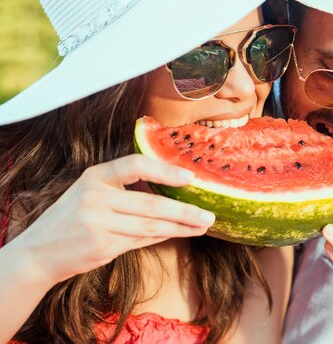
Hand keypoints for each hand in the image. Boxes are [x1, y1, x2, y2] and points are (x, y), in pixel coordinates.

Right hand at [13, 154, 213, 282]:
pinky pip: (142, 240)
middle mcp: (96, 197)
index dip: (164, 170)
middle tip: (209, 214)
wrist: (38, 252)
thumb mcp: (91, 193)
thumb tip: (171, 190)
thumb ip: (125, 190)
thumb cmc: (72, 219)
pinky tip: (180, 234)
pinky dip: (164, 237)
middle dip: (184, 211)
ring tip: (202, 226)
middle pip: (151, 204)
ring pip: (151, 226)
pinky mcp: (102, 245)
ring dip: (181, 227)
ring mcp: (98, 223)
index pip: (135, 165)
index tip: (190, 177)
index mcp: (95, 176)